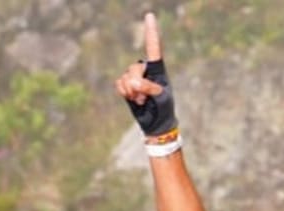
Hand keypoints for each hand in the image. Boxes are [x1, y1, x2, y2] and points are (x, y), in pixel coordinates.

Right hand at [114, 12, 177, 137]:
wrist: (156, 122)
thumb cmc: (163, 107)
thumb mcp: (161, 96)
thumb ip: (150, 87)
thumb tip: (135, 82)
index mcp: (157, 68)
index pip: (153, 47)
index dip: (150, 31)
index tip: (150, 15)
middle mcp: (144, 68)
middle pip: (134, 69)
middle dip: (139, 85)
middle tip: (146, 96)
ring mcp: (134, 76)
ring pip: (126, 78)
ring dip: (133, 92)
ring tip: (143, 99)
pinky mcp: (126, 85)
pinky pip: (119, 84)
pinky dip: (125, 94)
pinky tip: (135, 100)